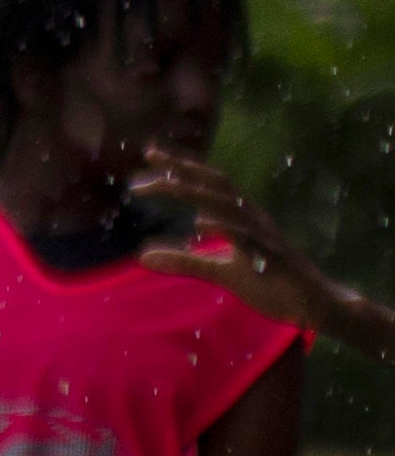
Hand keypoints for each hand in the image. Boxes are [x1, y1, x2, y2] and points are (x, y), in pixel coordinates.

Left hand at [136, 153, 386, 351]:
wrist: (312, 303)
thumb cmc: (269, 283)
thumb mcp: (220, 272)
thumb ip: (185, 262)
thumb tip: (144, 257)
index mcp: (241, 218)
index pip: (209, 185)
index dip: (182, 167)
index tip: (151, 152)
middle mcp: (252, 218)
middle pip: (216, 184)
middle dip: (184, 168)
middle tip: (149, 154)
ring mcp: (263, 235)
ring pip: (229, 205)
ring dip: (197, 192)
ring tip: (168, 183)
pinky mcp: (271, 256)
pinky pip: (248, 237)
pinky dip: (225, 227)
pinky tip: (202, 221)